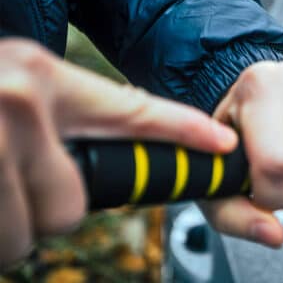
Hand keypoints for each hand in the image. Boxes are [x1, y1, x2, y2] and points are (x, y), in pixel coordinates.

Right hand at [0, 39, 237, 265]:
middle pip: (70, 206)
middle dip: (47, 208)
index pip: (132, 110)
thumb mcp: (19, 81)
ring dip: (9, 226)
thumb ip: (65, 114)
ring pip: (28, 231)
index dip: (183, 131)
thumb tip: (112, 159)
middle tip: (16, 180)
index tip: (222, 147)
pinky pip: (0, 242)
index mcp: (42, 79)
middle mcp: (16, 103)